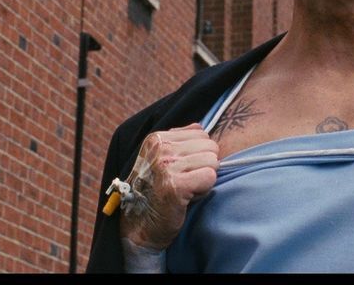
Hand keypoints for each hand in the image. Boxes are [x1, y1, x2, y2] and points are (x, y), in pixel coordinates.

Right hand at [119, 123, 219, 249]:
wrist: (139, 226)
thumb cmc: (155, 192)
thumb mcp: (162, 159)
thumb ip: (180, 140)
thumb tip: (201, 127)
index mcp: (157, 138)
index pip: (202, 134)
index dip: (198, 155)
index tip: (180, 171)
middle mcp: (160, 149)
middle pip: (211, 147)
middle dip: (203, 167)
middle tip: (184, 182)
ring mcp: (166, 166)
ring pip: (213, 162)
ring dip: (203, 180)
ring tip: (185, 189)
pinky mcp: (175, 185)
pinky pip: (210, 177)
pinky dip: (203, 190)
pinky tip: (187, 197)